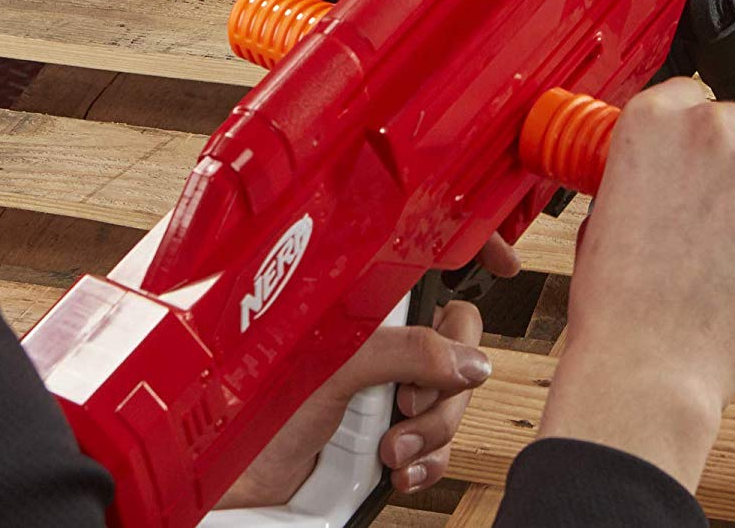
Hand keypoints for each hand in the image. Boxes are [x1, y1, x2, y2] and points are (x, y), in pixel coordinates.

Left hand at [218, 235, 519, 507]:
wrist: (229, 487)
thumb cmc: (251, 408)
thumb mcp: (335, 364)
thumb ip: (408, 352)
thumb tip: (472, 363)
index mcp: (369, 300)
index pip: (432, 257)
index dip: (475, 247)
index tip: (506, 262)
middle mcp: (385, 338)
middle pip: (462, 339)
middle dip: (450, 380)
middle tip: (410, 401)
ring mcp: (389, 386)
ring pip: (457, 395)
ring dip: (433, 429)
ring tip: (388, 446)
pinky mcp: (390, 431)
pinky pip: (441, 442)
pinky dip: (427, 461)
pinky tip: (396, 469)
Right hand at [538, 78, 734, 492]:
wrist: (650, 364)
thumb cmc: (617, 303)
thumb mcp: (603, 212)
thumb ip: (640, 173)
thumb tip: (660, 171)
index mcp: (652, 120)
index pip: (686, 93)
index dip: (687, 127)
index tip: (687, 154)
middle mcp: (709, 129)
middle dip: (726, 156)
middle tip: (707, 204)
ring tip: (723, 248)